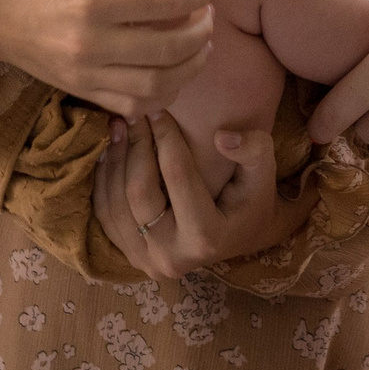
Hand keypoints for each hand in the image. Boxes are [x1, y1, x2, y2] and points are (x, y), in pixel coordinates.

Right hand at [0, 0, 220, 116]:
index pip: (166, 2)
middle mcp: (90, 42)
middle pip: (168, 48)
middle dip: (201, 32)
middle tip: (209, 14)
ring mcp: (84, 73)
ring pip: (156, 85)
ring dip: (189, 67)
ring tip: (200, 45)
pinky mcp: (79, 91)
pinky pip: (132, 105)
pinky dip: (162, 95)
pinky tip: (173, 71)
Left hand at [94, 112, 315, 278]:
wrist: (241, 236)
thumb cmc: (253, 198)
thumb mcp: (264, 172)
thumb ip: (254, 149)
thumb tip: (221, 137)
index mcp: (207, 236)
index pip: (178, 175)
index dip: (166, 136)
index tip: (159, 108)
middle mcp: (173, 256)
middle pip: (139, 192)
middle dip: (134, 145)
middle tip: (133, 114)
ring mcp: (147, 261)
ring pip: (116, 204)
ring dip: (114, 160)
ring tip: (118, 126)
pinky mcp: (131, 257)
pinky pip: (106, 217)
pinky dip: (104, 181)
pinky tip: (111, 152)